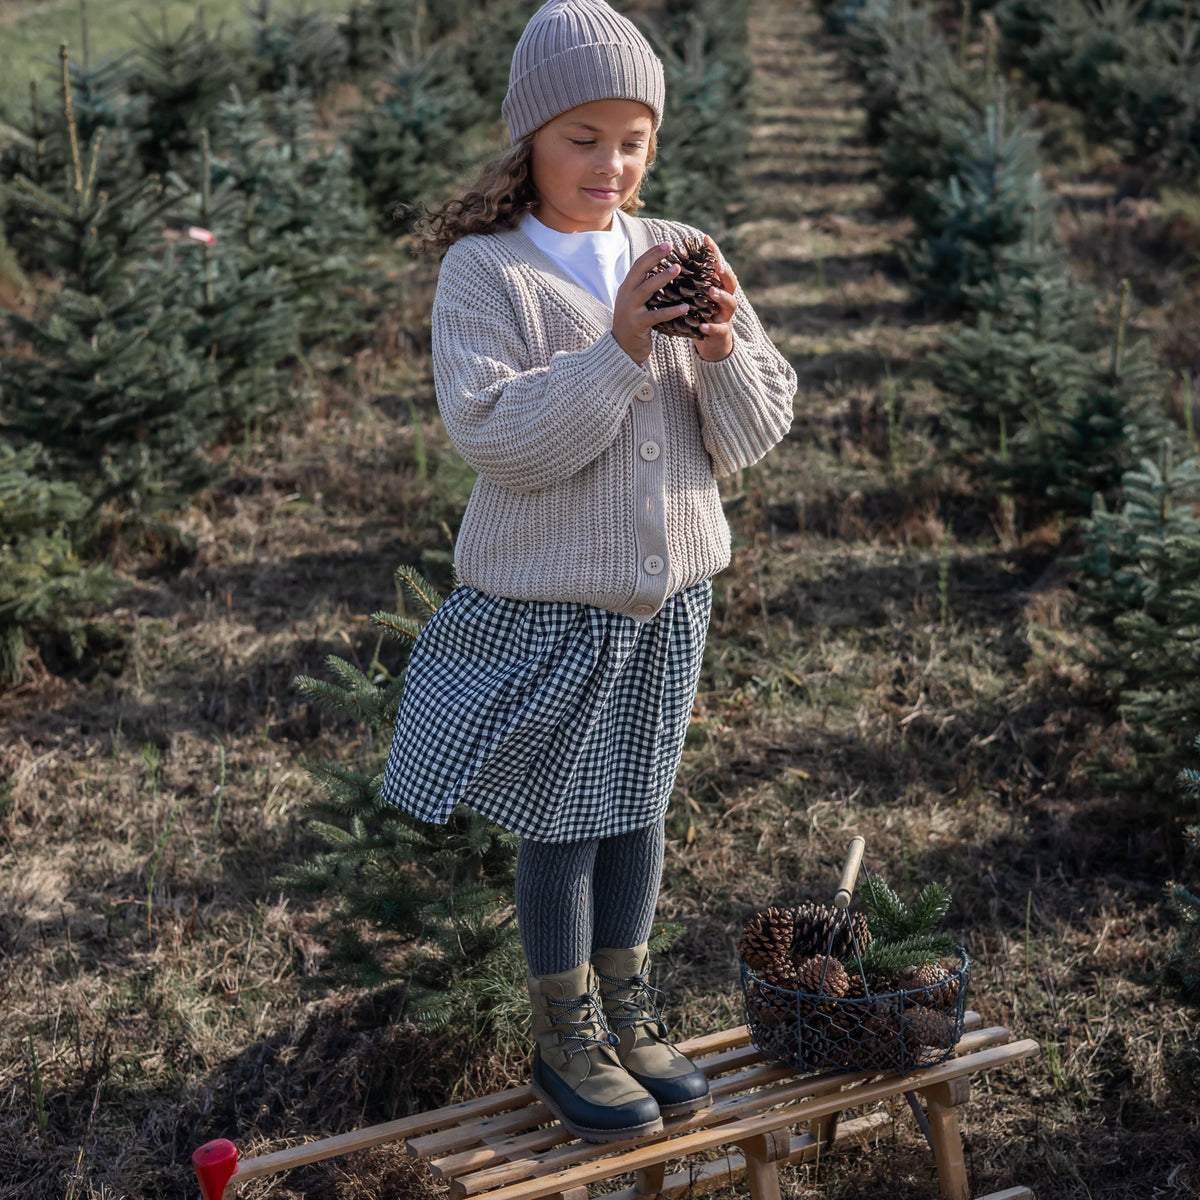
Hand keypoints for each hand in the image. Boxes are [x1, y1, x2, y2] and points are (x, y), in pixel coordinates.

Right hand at [612, 243, 690, 364]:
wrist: (621, 349)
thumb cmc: (635, 323)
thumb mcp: (636, 303)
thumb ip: (645, 288)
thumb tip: (663, 271)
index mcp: (627, 288)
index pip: (638, 265)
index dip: (652, 253)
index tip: (667, 244)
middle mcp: (626, 295)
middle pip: (639, 271)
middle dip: (654, 257)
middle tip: (670, 247)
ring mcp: (630, 309)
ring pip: (646, 290)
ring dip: (662, 278)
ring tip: (677, 268)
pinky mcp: (638, 324)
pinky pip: (657, 315)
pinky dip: (672, 310)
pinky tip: (686, 307)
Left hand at [695, 235, 737, 362]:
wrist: (711, 343)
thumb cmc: (701, 315)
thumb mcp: (696, 296)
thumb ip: (689, 282)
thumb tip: (670, 261)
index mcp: (718, 288)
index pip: (717, 267)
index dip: (714, 253)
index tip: (706, 239)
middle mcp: (726, 299)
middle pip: (730, 283)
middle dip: (724, 273)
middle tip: (717, 266)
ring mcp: (725, 316)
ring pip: (729, 303)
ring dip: (721, 296)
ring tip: (711, 291)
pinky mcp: (722, 333)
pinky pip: (718, 329)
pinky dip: (711, 327)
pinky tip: (704, 325)